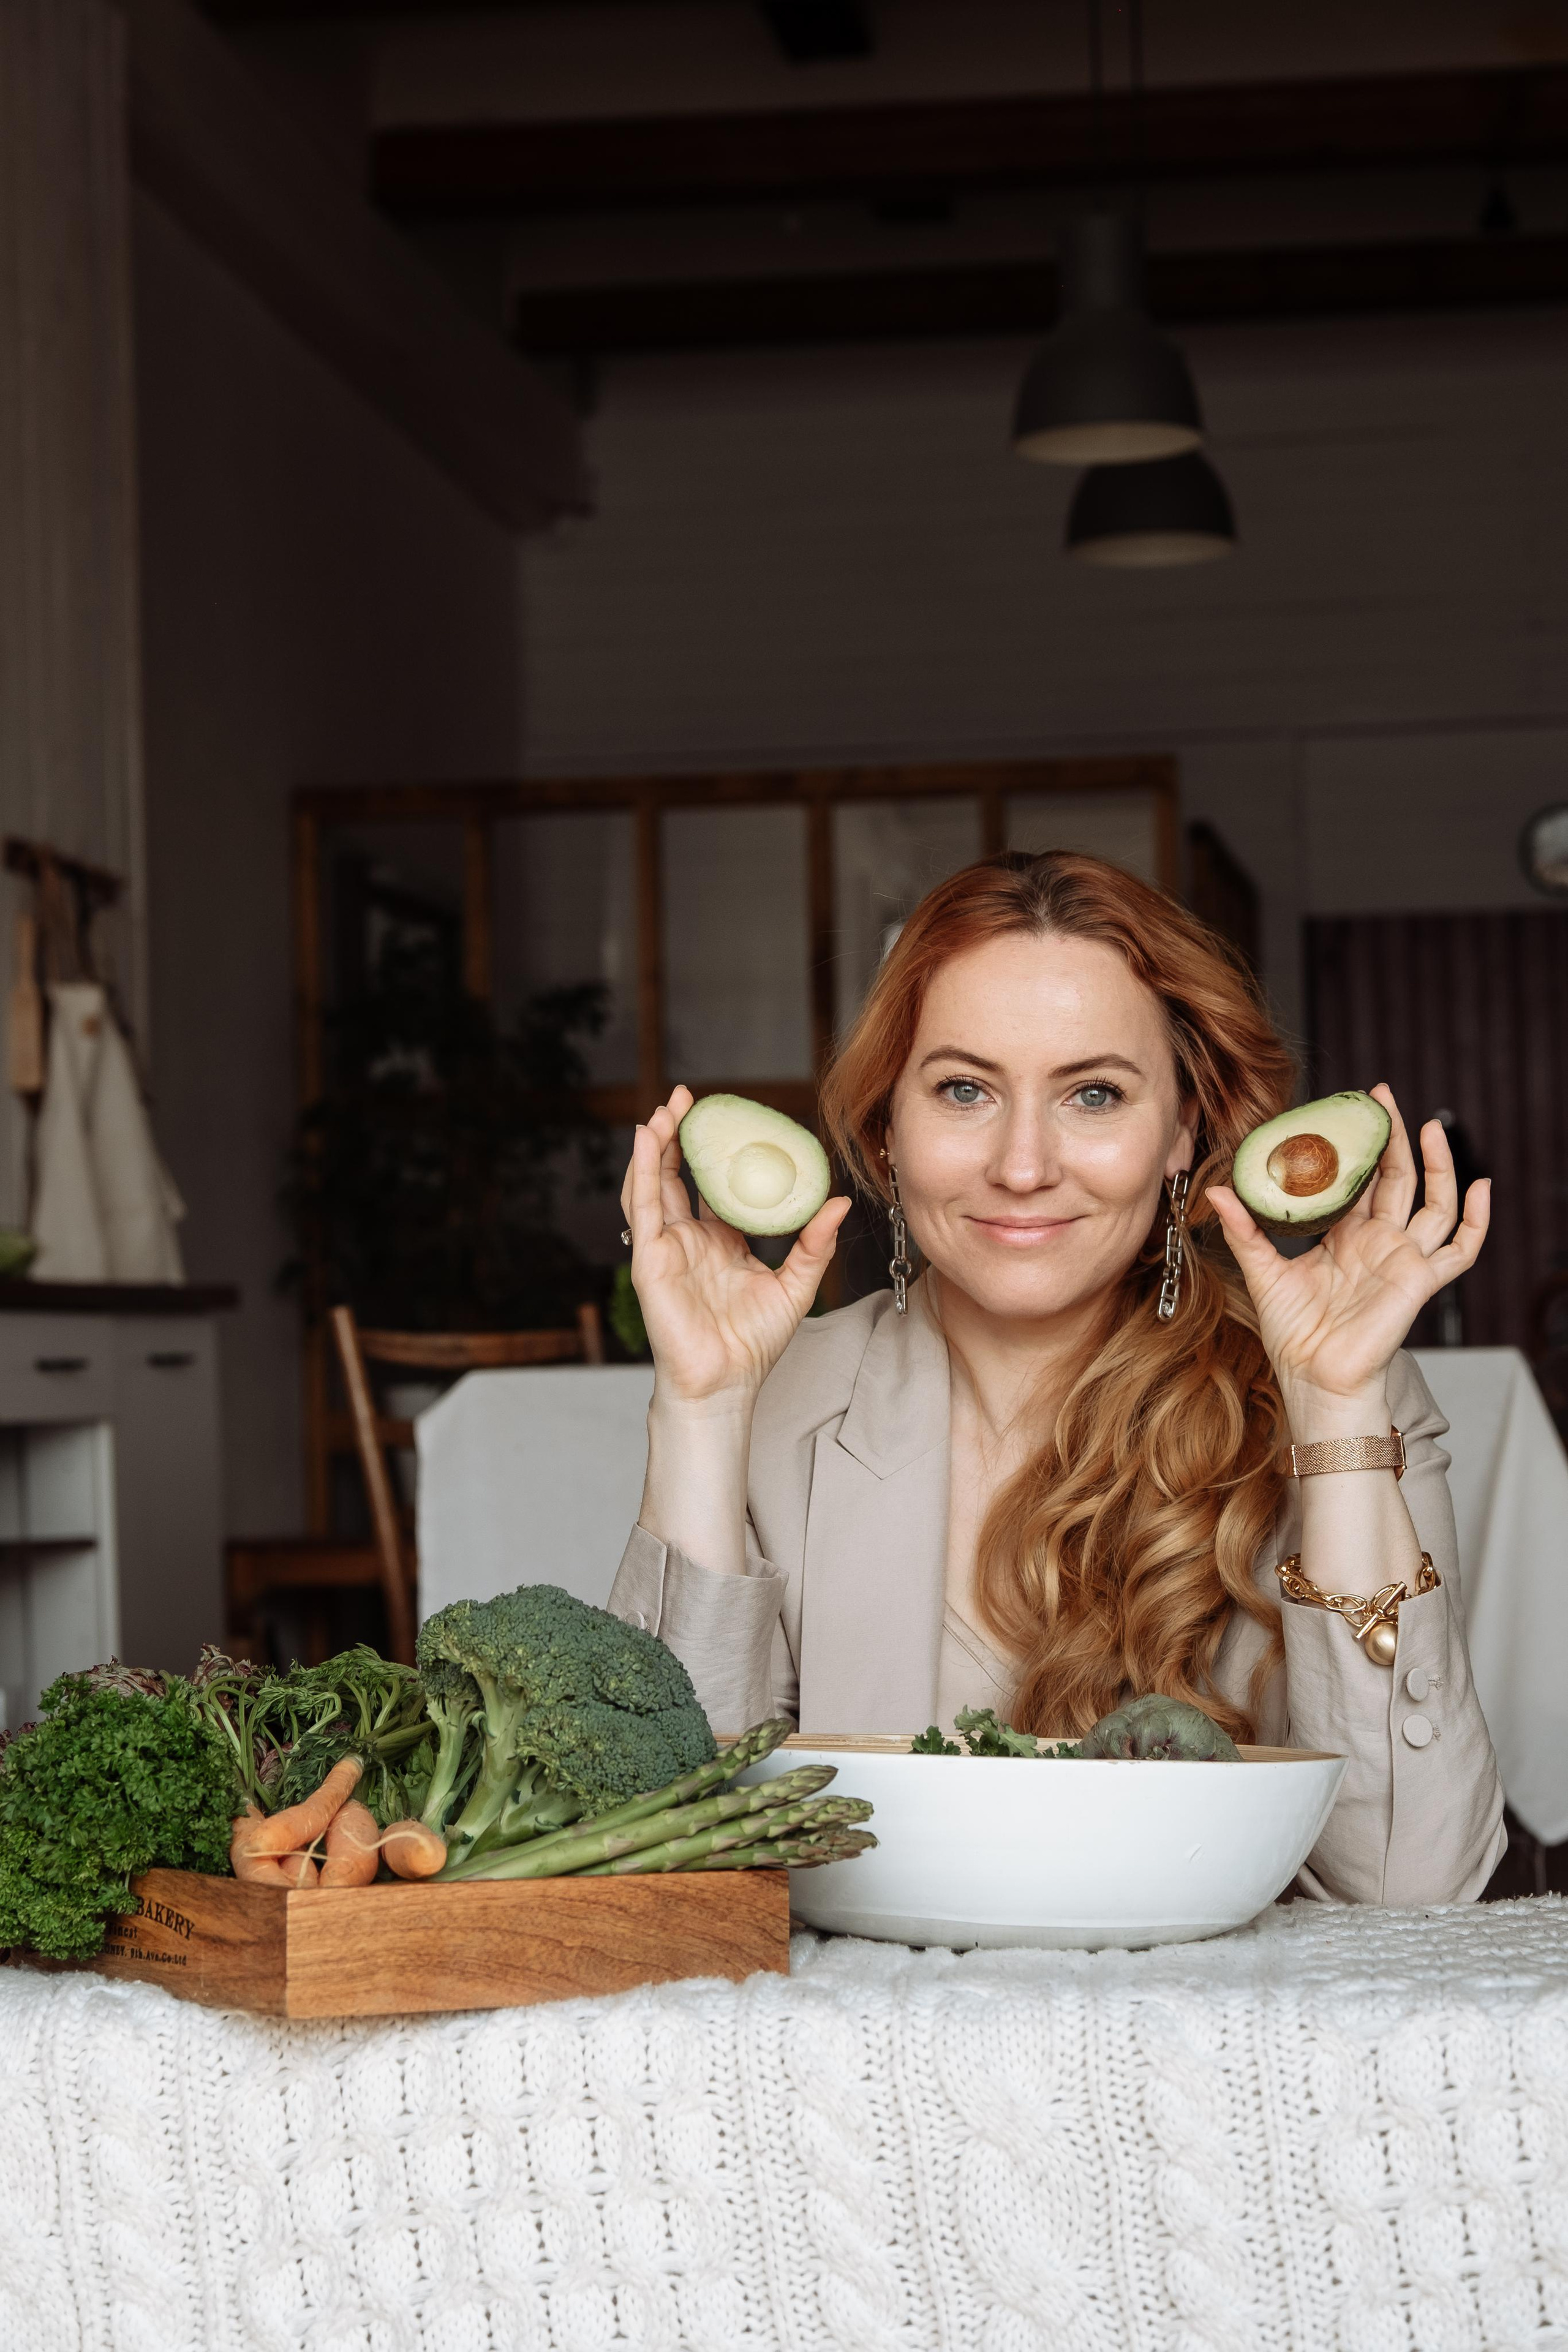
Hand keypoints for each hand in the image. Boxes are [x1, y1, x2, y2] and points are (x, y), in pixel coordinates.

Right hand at [621, 1085, 851, 1406]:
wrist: (726, 1382)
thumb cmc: (753, 1344)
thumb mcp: (795, 1285)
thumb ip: (814, 1243)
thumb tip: (839, 1202)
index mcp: (720, 1243)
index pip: (714, 1187)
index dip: (718, 1153)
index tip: (729, 1119)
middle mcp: (689, 1239)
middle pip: (678, 1176)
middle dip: (680, 1135)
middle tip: (689, 1098)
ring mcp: (666, 1247)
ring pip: (655, 1184)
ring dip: (657, 1144)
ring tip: (667, 1108)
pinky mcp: (649, 1259)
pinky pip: (643, 1207)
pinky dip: (641, 1169)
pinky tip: (646, 1137)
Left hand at [1205, 1084, 1489, 1440]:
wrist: (1313, 1378)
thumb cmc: (1292, 1335)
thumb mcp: (1261, 1272)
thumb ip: (1244, 1230)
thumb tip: (1216, 1189)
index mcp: (1344, 1237)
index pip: (1358, 1181)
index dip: (1357, 1147)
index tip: (1351, 1110)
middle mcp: (1378, 1242)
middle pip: (1397, 1179)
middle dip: (1394, 1137)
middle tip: (1383, 1097)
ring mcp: (1404, 1259)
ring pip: (1434, 1202)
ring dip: (1439, 1164)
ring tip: (1431, 1126)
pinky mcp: (1421, 1279)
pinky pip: (1462, 1248)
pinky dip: (1478, 1219)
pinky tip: (1482, 1185)